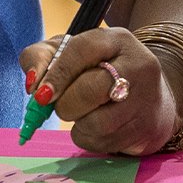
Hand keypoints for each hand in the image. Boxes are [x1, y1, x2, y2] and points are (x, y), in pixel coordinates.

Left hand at [19, 27, 177, 154]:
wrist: (149, 98)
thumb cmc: (98, 71)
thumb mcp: (68, 53)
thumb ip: (41, 57)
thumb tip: (33, 82)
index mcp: (116, 39)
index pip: (81, 50)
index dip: (57, 73)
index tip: (40, 94)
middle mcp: (138, 65)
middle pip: (90, 90)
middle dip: (65, 103)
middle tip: (61, 106)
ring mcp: (146, 99)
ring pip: (97, 122)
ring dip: (79, 124)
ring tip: (84, 114)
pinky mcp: (147, 130)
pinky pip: (104, 143)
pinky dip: (90, 139)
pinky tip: (97, 128)